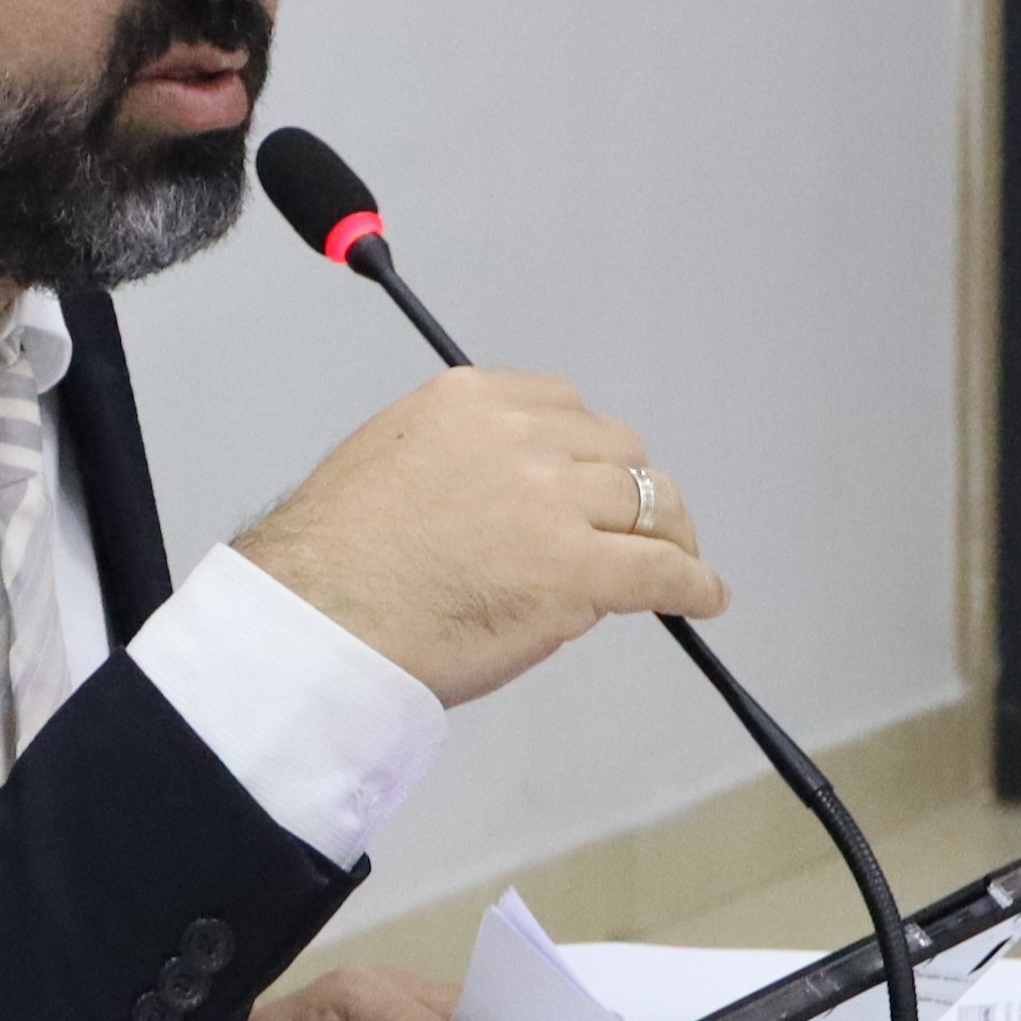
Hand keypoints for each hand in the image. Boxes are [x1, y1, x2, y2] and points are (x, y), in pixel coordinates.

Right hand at [232, 367, 721, 706]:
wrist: (318, 620)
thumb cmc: (332, 565)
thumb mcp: (390, 462)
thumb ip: (457, 460)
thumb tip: (504, 502)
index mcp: (471, 400)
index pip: (563, 408)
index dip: (585, 453)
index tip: (588, 483)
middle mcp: (521, 437)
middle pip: (616, 450)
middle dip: (627, 490)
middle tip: (634, 528)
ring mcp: (554, 502)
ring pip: (648, 501)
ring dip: (667, 533)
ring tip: (678, 560)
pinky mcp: (577, 571)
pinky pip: (661, 570)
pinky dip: (692, 583)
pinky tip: (702, 597)